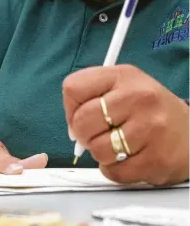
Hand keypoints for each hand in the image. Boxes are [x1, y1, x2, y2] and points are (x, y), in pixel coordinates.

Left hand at [63, 65, 188, 185]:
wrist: (189, 131)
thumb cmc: (147, 107)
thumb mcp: (121, 85)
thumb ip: (90, 95)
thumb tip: (70, 127)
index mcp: (123, 75)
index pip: (73, 88)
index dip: (70, 106)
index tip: (78, 113)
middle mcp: (138, 97)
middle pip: (81, 121)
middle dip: (83, 133)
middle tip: (96, 134)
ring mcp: (150, 128)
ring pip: (97, 149)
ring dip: (100, 153)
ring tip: (116, 145)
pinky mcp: (157, 159)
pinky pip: (114, 172)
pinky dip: (114, 169)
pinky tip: (127, 157)